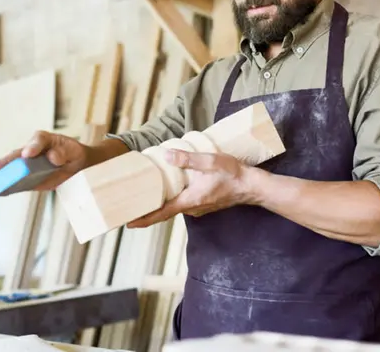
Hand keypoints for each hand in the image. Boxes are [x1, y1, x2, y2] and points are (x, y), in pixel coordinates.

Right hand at [0, 130, 88, 191]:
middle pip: (16, 154)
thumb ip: (62, 153)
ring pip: (13, 168)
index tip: (26, 155)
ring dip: (3, 176)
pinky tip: (0, 192)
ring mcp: (27, 164)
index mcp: (43, 139)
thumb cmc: (70, 152)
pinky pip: (17, 182)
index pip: (38, 141)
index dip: (32, 147)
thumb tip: (52, 157)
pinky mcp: (28, 177)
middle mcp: (30, 149)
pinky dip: (9, 187)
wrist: (74, 161)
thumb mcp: (71, 151)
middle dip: (5, 162)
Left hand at [127, 149, 254, 227]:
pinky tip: (164, 191)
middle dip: (146, 212)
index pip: (162, 213)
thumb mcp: (210, 162)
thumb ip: (188, 160)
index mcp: (190, 200)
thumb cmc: (232, 174)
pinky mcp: (202, 203)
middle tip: (128, 209)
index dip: (144, 219)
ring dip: (158, 206)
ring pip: (173, 208)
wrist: (251, 186)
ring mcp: (198, 207)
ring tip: (142, 199)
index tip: (128, 223)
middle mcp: (192, 208)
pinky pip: (182, 204)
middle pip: (164, 212)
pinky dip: (170, 201)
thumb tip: (167, 156)